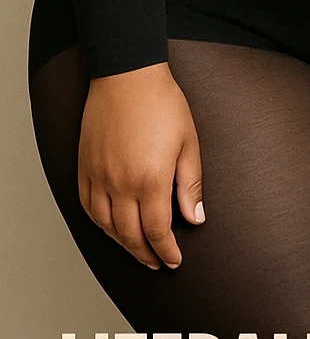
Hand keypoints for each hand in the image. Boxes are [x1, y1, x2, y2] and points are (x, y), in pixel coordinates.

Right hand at [78, 62, 204, 269]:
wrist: (127, 75)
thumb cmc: (162, 103)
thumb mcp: (188, 143)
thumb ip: (190, 185)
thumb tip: (195, 218)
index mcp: (150, 180)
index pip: (157, 232)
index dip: (166, 251)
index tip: (173, 261)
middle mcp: (120, 184)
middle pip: (129, 236)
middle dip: (145, 254)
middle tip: (156, 263)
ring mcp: (98, 177)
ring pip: (106, 227)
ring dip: (122, 244)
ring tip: (137, 250)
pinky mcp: (84, 167)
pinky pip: (87, 207)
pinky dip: (99, 224)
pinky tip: (111, 227)